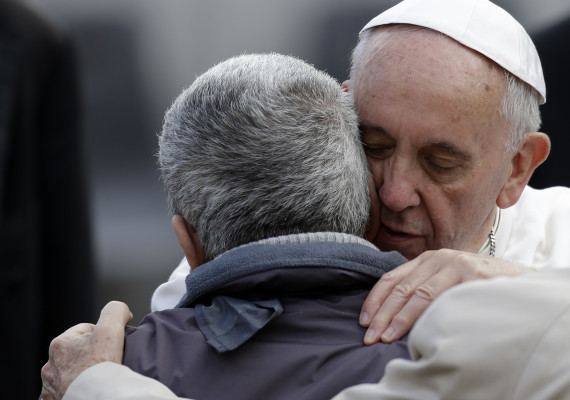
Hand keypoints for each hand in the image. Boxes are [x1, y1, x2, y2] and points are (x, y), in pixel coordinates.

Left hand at [41, 301, 132, 399]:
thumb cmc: (98, 370)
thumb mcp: (110, 330)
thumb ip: (115, 311)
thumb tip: (122, 311)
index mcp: (61, 343)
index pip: (88, 330)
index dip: (106, 337)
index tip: (113, 348)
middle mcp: (51, 365)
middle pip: (81, 352)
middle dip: (95, 355)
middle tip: (109, 364)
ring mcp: (52, 386)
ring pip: (74, 372)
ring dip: (86, 374)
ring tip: (101, 379)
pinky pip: (71, 390)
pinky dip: (81, 389)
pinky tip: (92, 390)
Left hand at [360, 249, 532, 343]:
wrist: (522, 281)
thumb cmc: (479, 285)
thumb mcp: (447, 280)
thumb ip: (423, 288)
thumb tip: (389, 315)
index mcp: (428, 259)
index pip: (391, 278)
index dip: (375, 300)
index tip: (364, 321)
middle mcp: (439, 258)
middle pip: (401, 288)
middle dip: (382, 314)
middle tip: (369, 336)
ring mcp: (457, 265)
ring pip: (419, 294)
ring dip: (400, 319)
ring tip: (386, 337)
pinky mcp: (474, 276)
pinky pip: (446, 299)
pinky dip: (428, 316)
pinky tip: (418, 332)